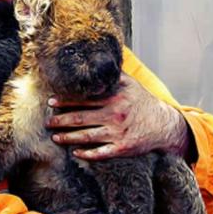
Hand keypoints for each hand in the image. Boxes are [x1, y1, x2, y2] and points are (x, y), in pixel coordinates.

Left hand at [45, 74, 189, 161]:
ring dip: (68, 137)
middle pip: (80, 118)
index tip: (51, 102)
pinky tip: (75, 152)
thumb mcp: (130, 84)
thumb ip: (112, 75)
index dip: (65, 101)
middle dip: (61, 120)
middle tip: (47, 122)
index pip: (84, 99)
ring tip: (55, 137)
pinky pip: (101, 153)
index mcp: (114, 98)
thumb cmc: (143, 102)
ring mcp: (118, 133)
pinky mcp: (123, 148)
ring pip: (87, 136)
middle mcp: (115, 115)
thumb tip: (96, 60)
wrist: (165, 124)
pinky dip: (87, 153)